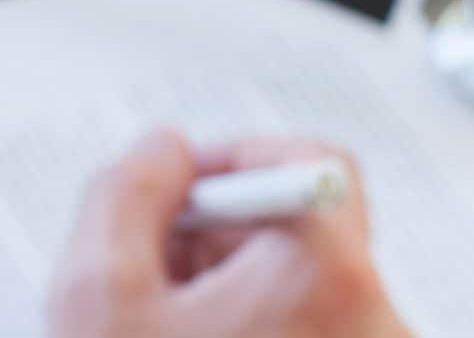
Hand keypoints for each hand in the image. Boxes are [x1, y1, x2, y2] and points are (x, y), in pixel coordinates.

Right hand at [47, 132, 413, 337]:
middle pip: (301, 226)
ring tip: (166, 324)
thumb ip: (123, 193)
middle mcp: (375, 322)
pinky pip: (309, 326)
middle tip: (155, 271)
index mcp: (328, 277)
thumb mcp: (98, 293)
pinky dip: (248, 324)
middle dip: (216, 235)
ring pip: (300, 284)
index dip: (228, 163)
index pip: (311, 161)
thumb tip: (164, 152)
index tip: (177, 190)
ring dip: (227, 287)